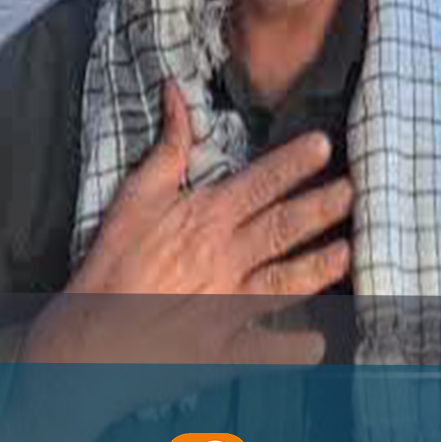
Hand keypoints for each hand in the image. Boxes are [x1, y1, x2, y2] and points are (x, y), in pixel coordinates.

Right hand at [25, 84, 350, 365]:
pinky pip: (263, 350)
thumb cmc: (110, 265)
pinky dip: (290, 349)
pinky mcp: (219, 350)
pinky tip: (317, 343)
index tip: (325, 146)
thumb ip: (168, 147)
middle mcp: (221, 260)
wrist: (84, 338)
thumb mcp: (135, 197)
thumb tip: (176, 91)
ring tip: (349, 254)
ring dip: (318, 268)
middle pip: (281, 228)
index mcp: (205, 220)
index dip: (293, 164)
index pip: (258, 184)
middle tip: (356, 192)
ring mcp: (224, 306)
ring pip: (283, 282)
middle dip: (321, 208)